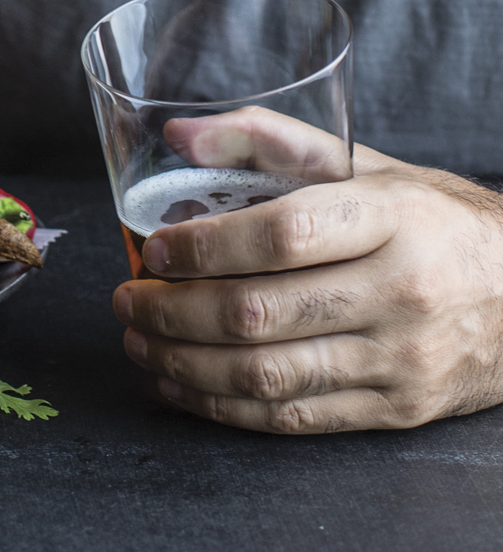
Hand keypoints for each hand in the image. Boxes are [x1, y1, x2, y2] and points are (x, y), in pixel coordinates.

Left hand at [113, 110, 502, 432]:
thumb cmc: (425, 219)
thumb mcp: (359, 163)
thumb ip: (266, 139)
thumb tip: (178, 134)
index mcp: (389, 217)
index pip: (282, 234)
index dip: (206, 246)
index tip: (153, 247)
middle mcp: (399, 291)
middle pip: (263, 312)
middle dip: (174, 311)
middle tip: (126, 299)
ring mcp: (400, 359)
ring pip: (270, 373)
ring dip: (186, 363)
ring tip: (139, 341)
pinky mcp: (398, 409)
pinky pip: (296, 417)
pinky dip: (226, 407)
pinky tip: (182, 385)